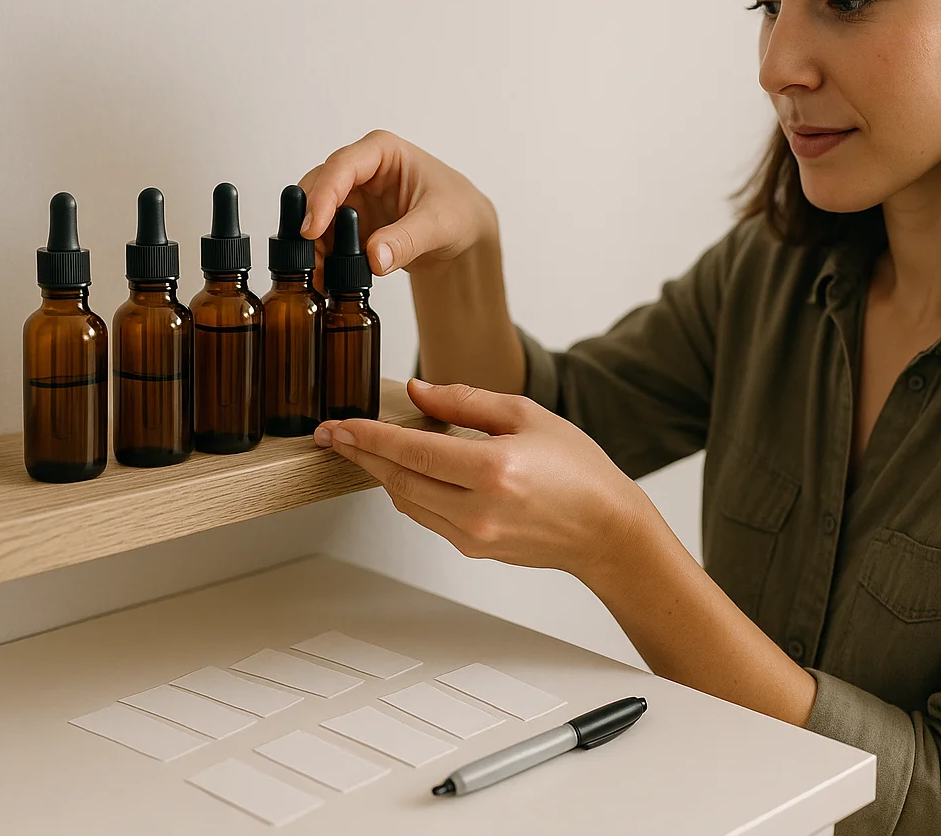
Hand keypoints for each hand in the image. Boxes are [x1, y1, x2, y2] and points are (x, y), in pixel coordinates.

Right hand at [298, 130, 496, 286]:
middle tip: (309, 256)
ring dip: (312, 243)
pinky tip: (326, 279)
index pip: (342, 166)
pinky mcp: (348, 223)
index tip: (313, 228)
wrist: (464, 236)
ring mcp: (351, 196)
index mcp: (382, 152)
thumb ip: (407, 240)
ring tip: (321, 274)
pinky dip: (321, 256)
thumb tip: (373, 258)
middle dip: (309, 220)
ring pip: (314, 213)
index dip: (323, 196)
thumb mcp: (440, 224)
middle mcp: (360, 169)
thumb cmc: (458, 213)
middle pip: (317, 187)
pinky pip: (324, 237)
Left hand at [314, 379, 667, 581]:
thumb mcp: (526, 416)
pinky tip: (407, 472)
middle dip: (361, 456)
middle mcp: (478, 510)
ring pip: (407, 502)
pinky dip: (411, 491)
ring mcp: (473, 536)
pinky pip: (427, 517)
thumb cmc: (579, 471)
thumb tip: (418, 391)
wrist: (606, 529)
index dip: (367, 437)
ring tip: (365, 450)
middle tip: (334, 435)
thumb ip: (465, 402)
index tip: (339, 425)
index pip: (410, 451)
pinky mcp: (474, 549)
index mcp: (492, 471)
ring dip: (382, 475)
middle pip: (397, 480)